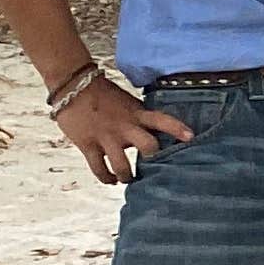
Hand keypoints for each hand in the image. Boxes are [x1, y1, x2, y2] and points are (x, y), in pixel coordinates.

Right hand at [60, 77, 192, 186]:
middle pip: (148, 147)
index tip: (191, 137)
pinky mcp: (88, 145)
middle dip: (154, 160)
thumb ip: (139, 118)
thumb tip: (152, 135)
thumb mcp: (126, 102)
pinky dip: (106, 178)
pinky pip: (99, 169)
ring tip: (130, 180)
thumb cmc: (101, 94)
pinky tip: (111, 180)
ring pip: (123, 166)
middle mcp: (125, 126)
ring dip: (129, 177)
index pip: (162, 120)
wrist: (72, 84)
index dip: (177, 129)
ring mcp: (106, 137)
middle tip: (156, 169)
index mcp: (136, 113)